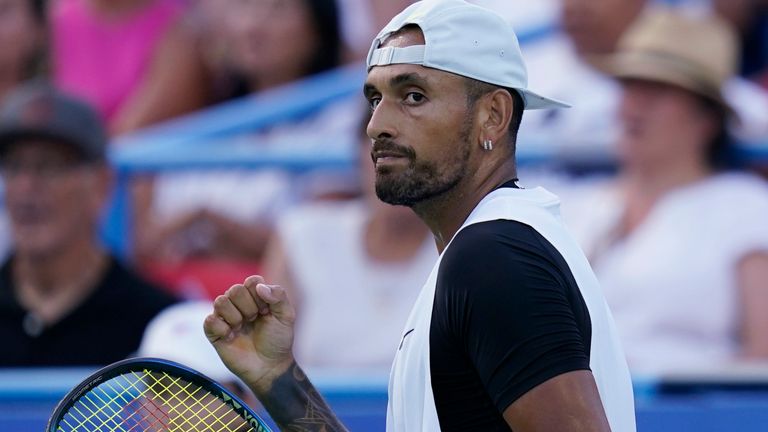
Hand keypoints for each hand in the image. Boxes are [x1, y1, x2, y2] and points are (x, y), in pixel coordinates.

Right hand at [204, 275, 295, 393]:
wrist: (269, 367)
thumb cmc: (278, 340)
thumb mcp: (286, 316)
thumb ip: (278, 296)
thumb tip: (259, 287)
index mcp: (255, 296)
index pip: (252, 281)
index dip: (260, 296)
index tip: (266, 312)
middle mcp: (238, 303)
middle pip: (234, 290)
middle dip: (249, 307)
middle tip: (255, 320)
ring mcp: (225, 316)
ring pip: (220, 301)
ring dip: (236, 317)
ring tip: (242, 329)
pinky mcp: (214, 332)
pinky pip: (210, 320)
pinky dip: (222, 328)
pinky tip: (231, 337)